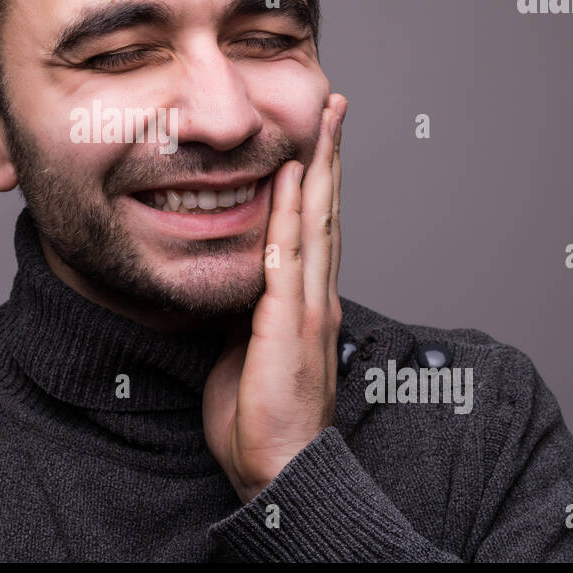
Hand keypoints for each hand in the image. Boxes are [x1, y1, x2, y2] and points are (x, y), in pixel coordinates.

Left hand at [203, 92, 347, 503]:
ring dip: (320, 167)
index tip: (319, 134)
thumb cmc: (263, 417)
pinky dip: (293, 213)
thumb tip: (235, 276)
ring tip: (326, 120)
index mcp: (306, 301)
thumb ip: (249, 308)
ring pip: (316, 222)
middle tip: (336, 104)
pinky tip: (293, 177)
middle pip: (326, 210)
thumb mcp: (248, 348)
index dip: (319, 177)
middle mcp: (315, 296)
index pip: (315, 225)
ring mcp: (306, 307)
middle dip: (330, 154)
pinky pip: (289, 258)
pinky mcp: (289, 324)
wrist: (280, 468)